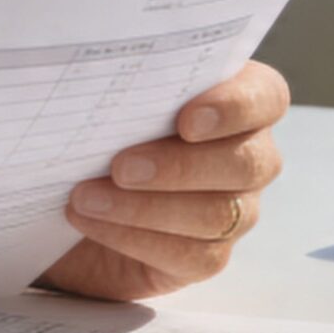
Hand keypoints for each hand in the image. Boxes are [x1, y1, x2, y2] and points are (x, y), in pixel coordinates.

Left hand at [37, 61, 289, 300]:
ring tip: (84, 197)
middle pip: (246, 163)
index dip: (235, 107)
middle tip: (119, 167)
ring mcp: (236, 209)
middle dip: (179, 166)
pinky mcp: (209, 254)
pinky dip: (133, 236)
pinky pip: (192, 254)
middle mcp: (247, 154)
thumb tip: (94, 78)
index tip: (186, 121)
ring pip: (218, 214)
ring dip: (144, 207)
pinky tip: (88, 220)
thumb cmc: (97, 128)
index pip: (266, 96)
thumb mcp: (105, 97)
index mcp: (236, 101)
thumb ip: (121, 82)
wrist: (67, 191)